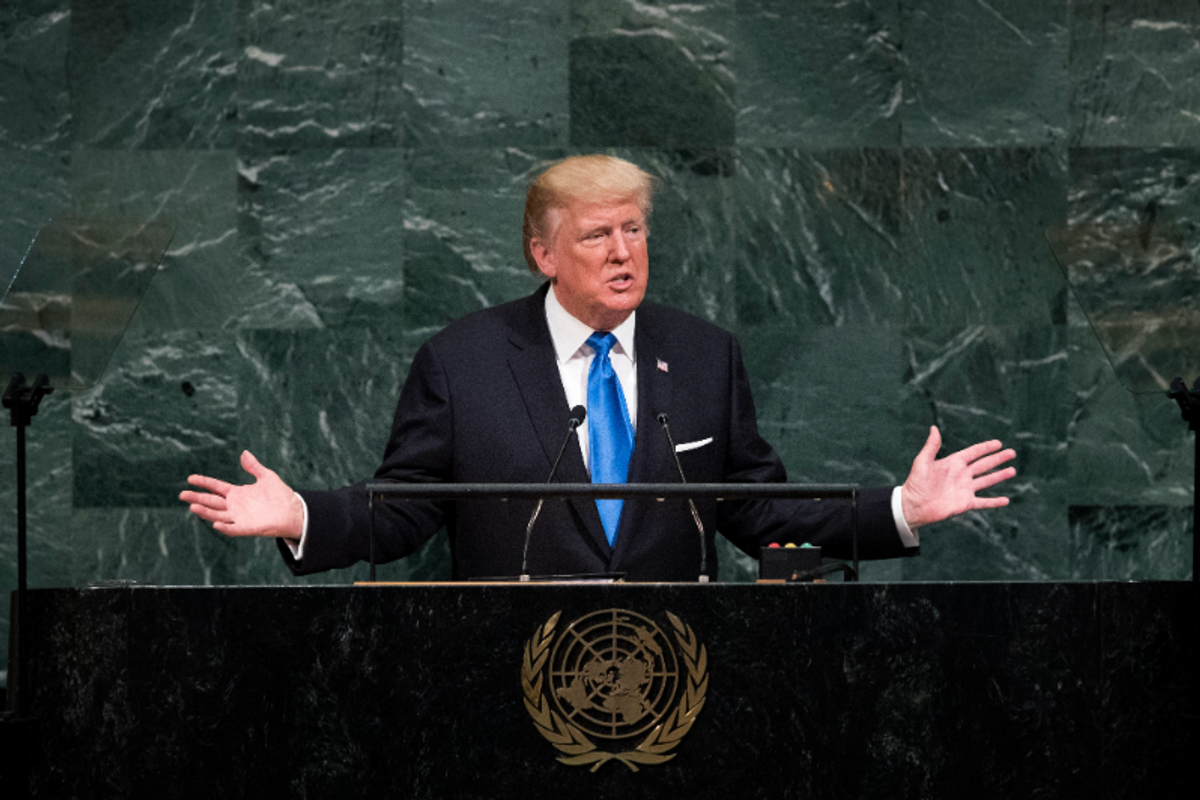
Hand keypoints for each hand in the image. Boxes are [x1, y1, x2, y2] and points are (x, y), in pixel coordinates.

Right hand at [180, 450, 303, 539]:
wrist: (293, 511)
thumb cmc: (280, 495)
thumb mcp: (266, 477)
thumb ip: (254, 467)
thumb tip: (244, 453)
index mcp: (237, 493)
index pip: (216, 487)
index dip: (204, 482)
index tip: (190, 478)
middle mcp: (234, 506)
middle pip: (211, 501)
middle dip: (197, 498)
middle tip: (182, 494)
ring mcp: (239, 517)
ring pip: (217, 515)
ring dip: (205, 511)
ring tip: (192, 506)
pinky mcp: (247, 528)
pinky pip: (233, 529)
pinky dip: (224, 527)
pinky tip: (216, 523)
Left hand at [901, 426, 1015, 528]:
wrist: (913, 505)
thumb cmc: (915, 482)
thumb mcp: (922, 461)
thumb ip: (931, 446)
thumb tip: (934, 428)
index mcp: (953, 463)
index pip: (973, 453)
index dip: (986, 448)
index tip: (998, 443)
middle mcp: (961, 475)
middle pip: (984, 465)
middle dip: (998, 459)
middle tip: (1012, 453)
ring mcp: (964, 489)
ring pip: (987, 481)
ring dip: (1000, 476)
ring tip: (1012, 470)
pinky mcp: (965, 503)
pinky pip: (983, 502)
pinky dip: (994, 502)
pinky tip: (1006, 500)